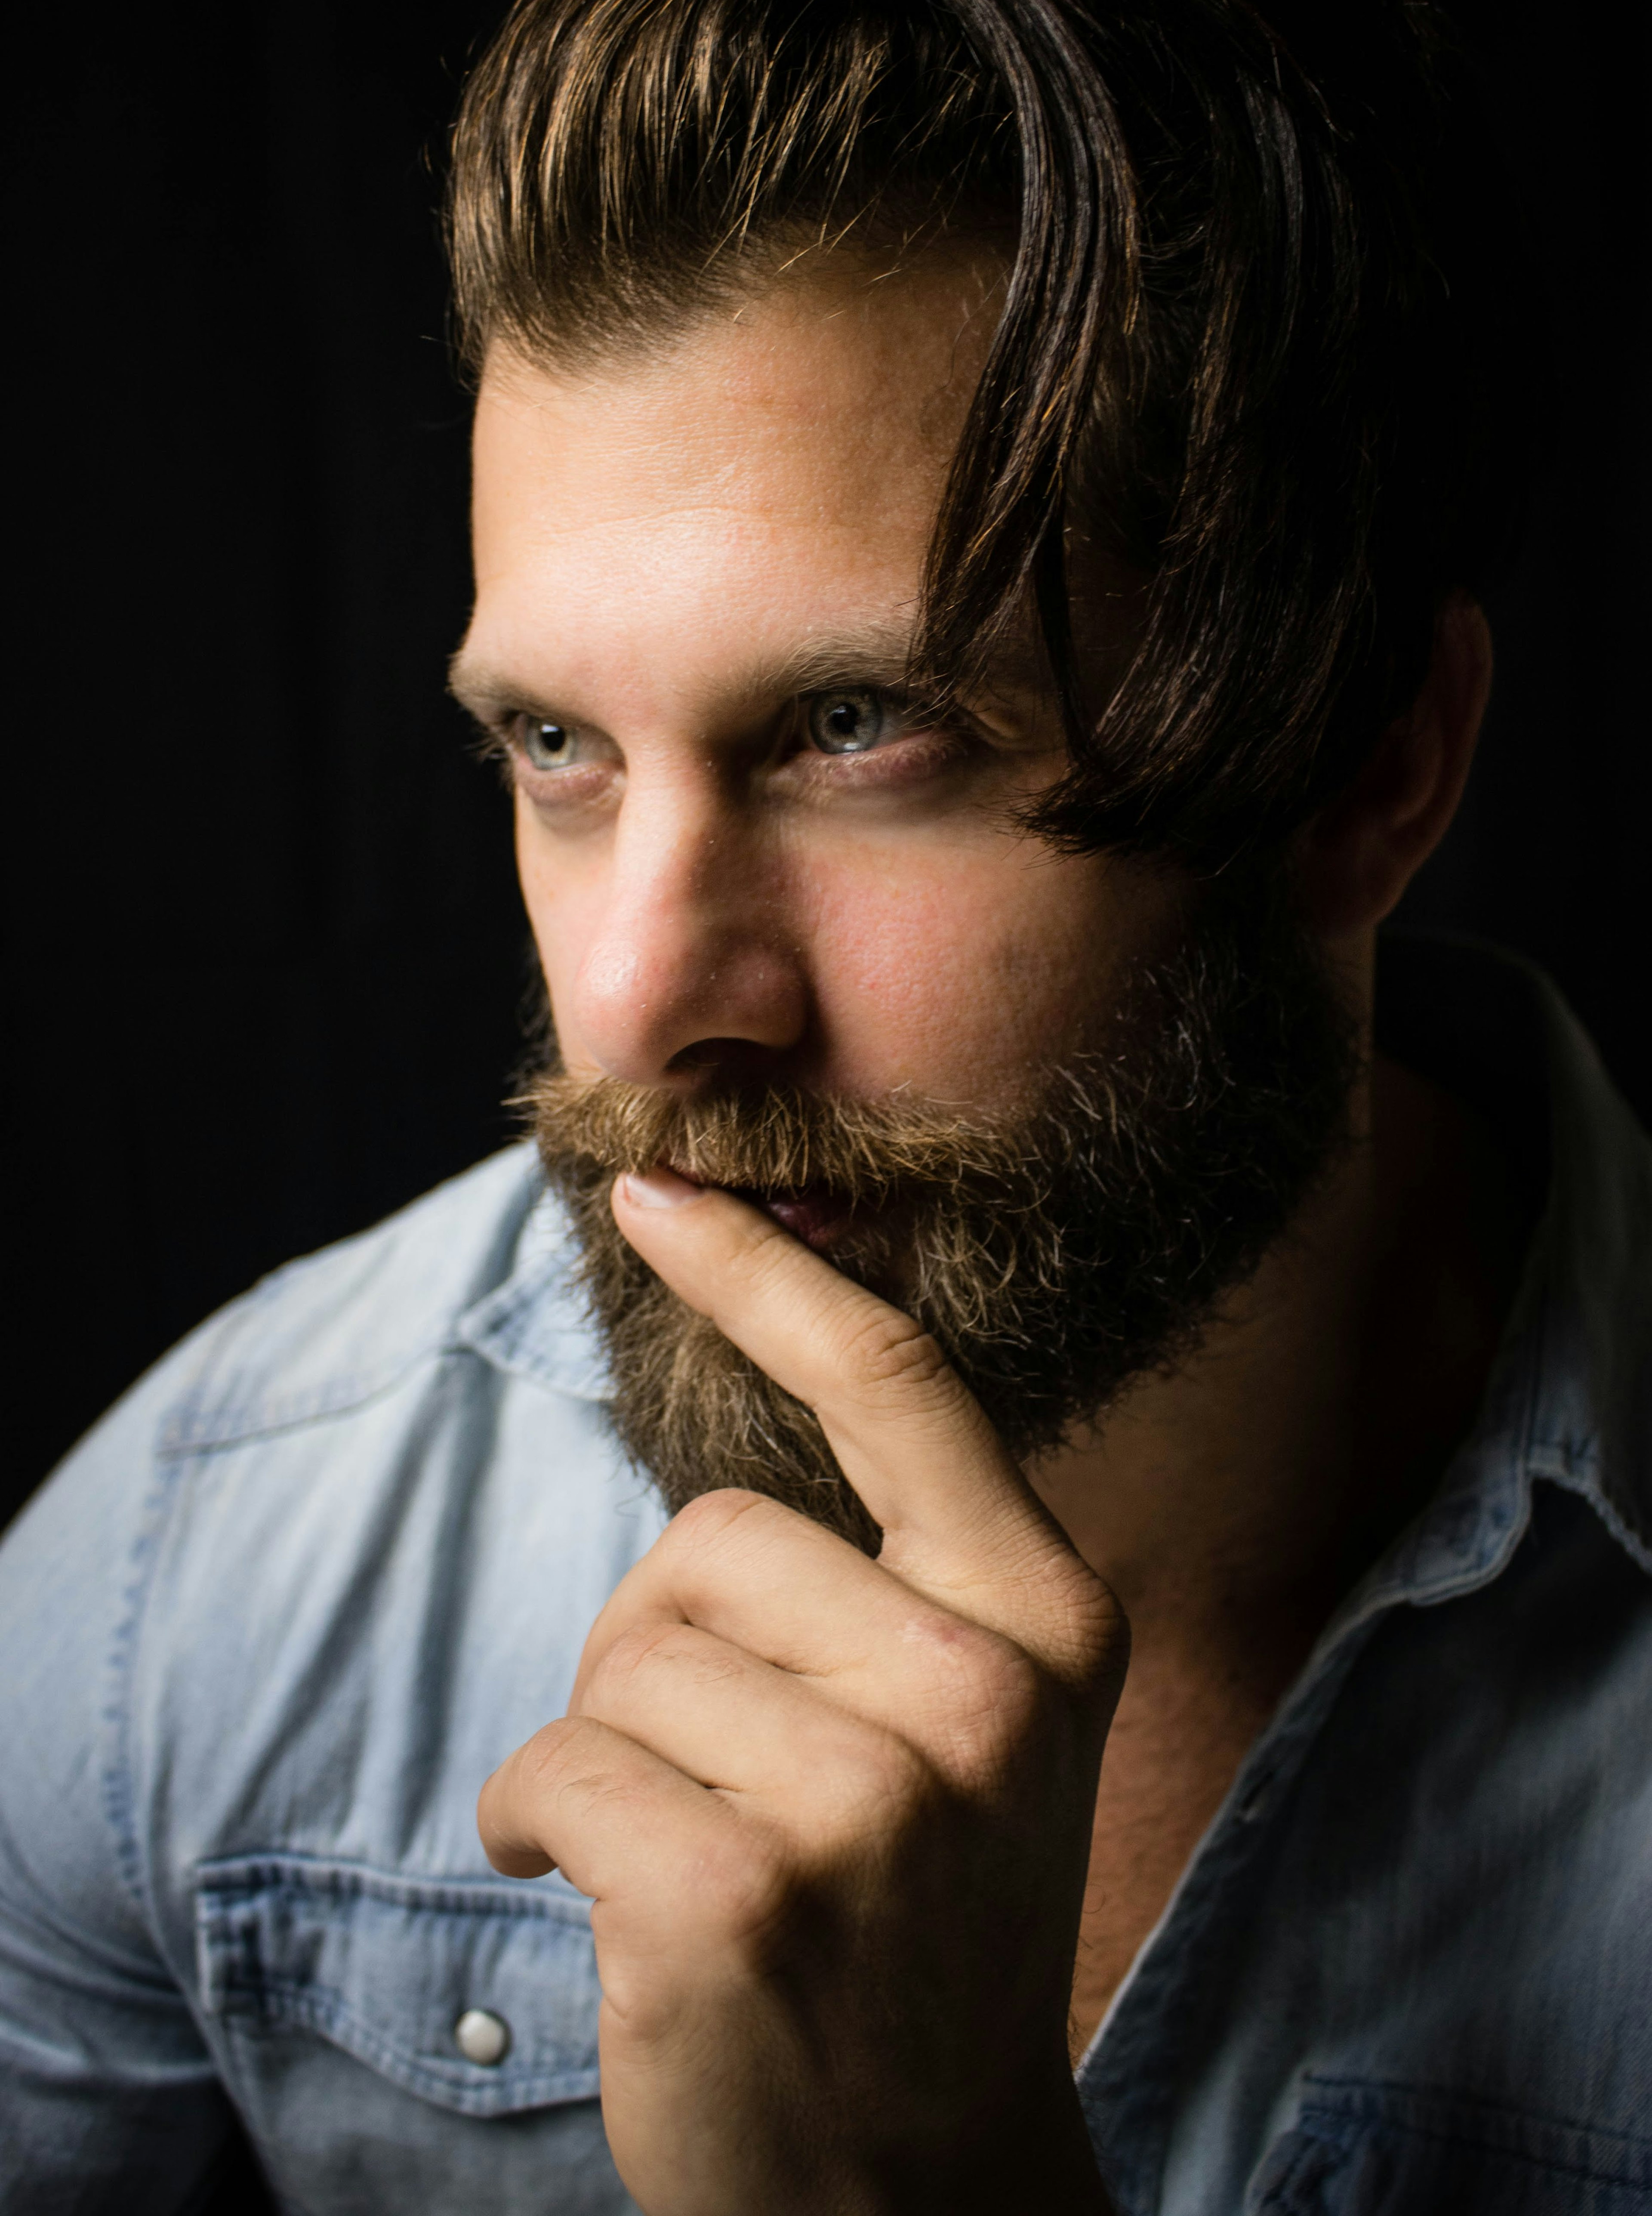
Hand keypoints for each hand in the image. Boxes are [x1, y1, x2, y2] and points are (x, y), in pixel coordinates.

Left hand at [479, 1171, 1127, 2215]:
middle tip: (715, 1776)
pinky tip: (602, 1900)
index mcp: (1047, 1622)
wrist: (917, 2191)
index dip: (770, 1274)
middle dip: (661, 1645)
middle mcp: (984, 1692)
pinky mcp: (742, 1897)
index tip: (660, 1188)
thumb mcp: (960, 1732)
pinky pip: (553, 1764)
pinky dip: (532, 1822)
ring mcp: (875, 1803)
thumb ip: (881, 1585)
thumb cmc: (908, 1930)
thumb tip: (725, 1436)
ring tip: (684, 1856)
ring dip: (608, 1752)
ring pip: (623, 1657)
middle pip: (710, 1542)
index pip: (898, 1388)